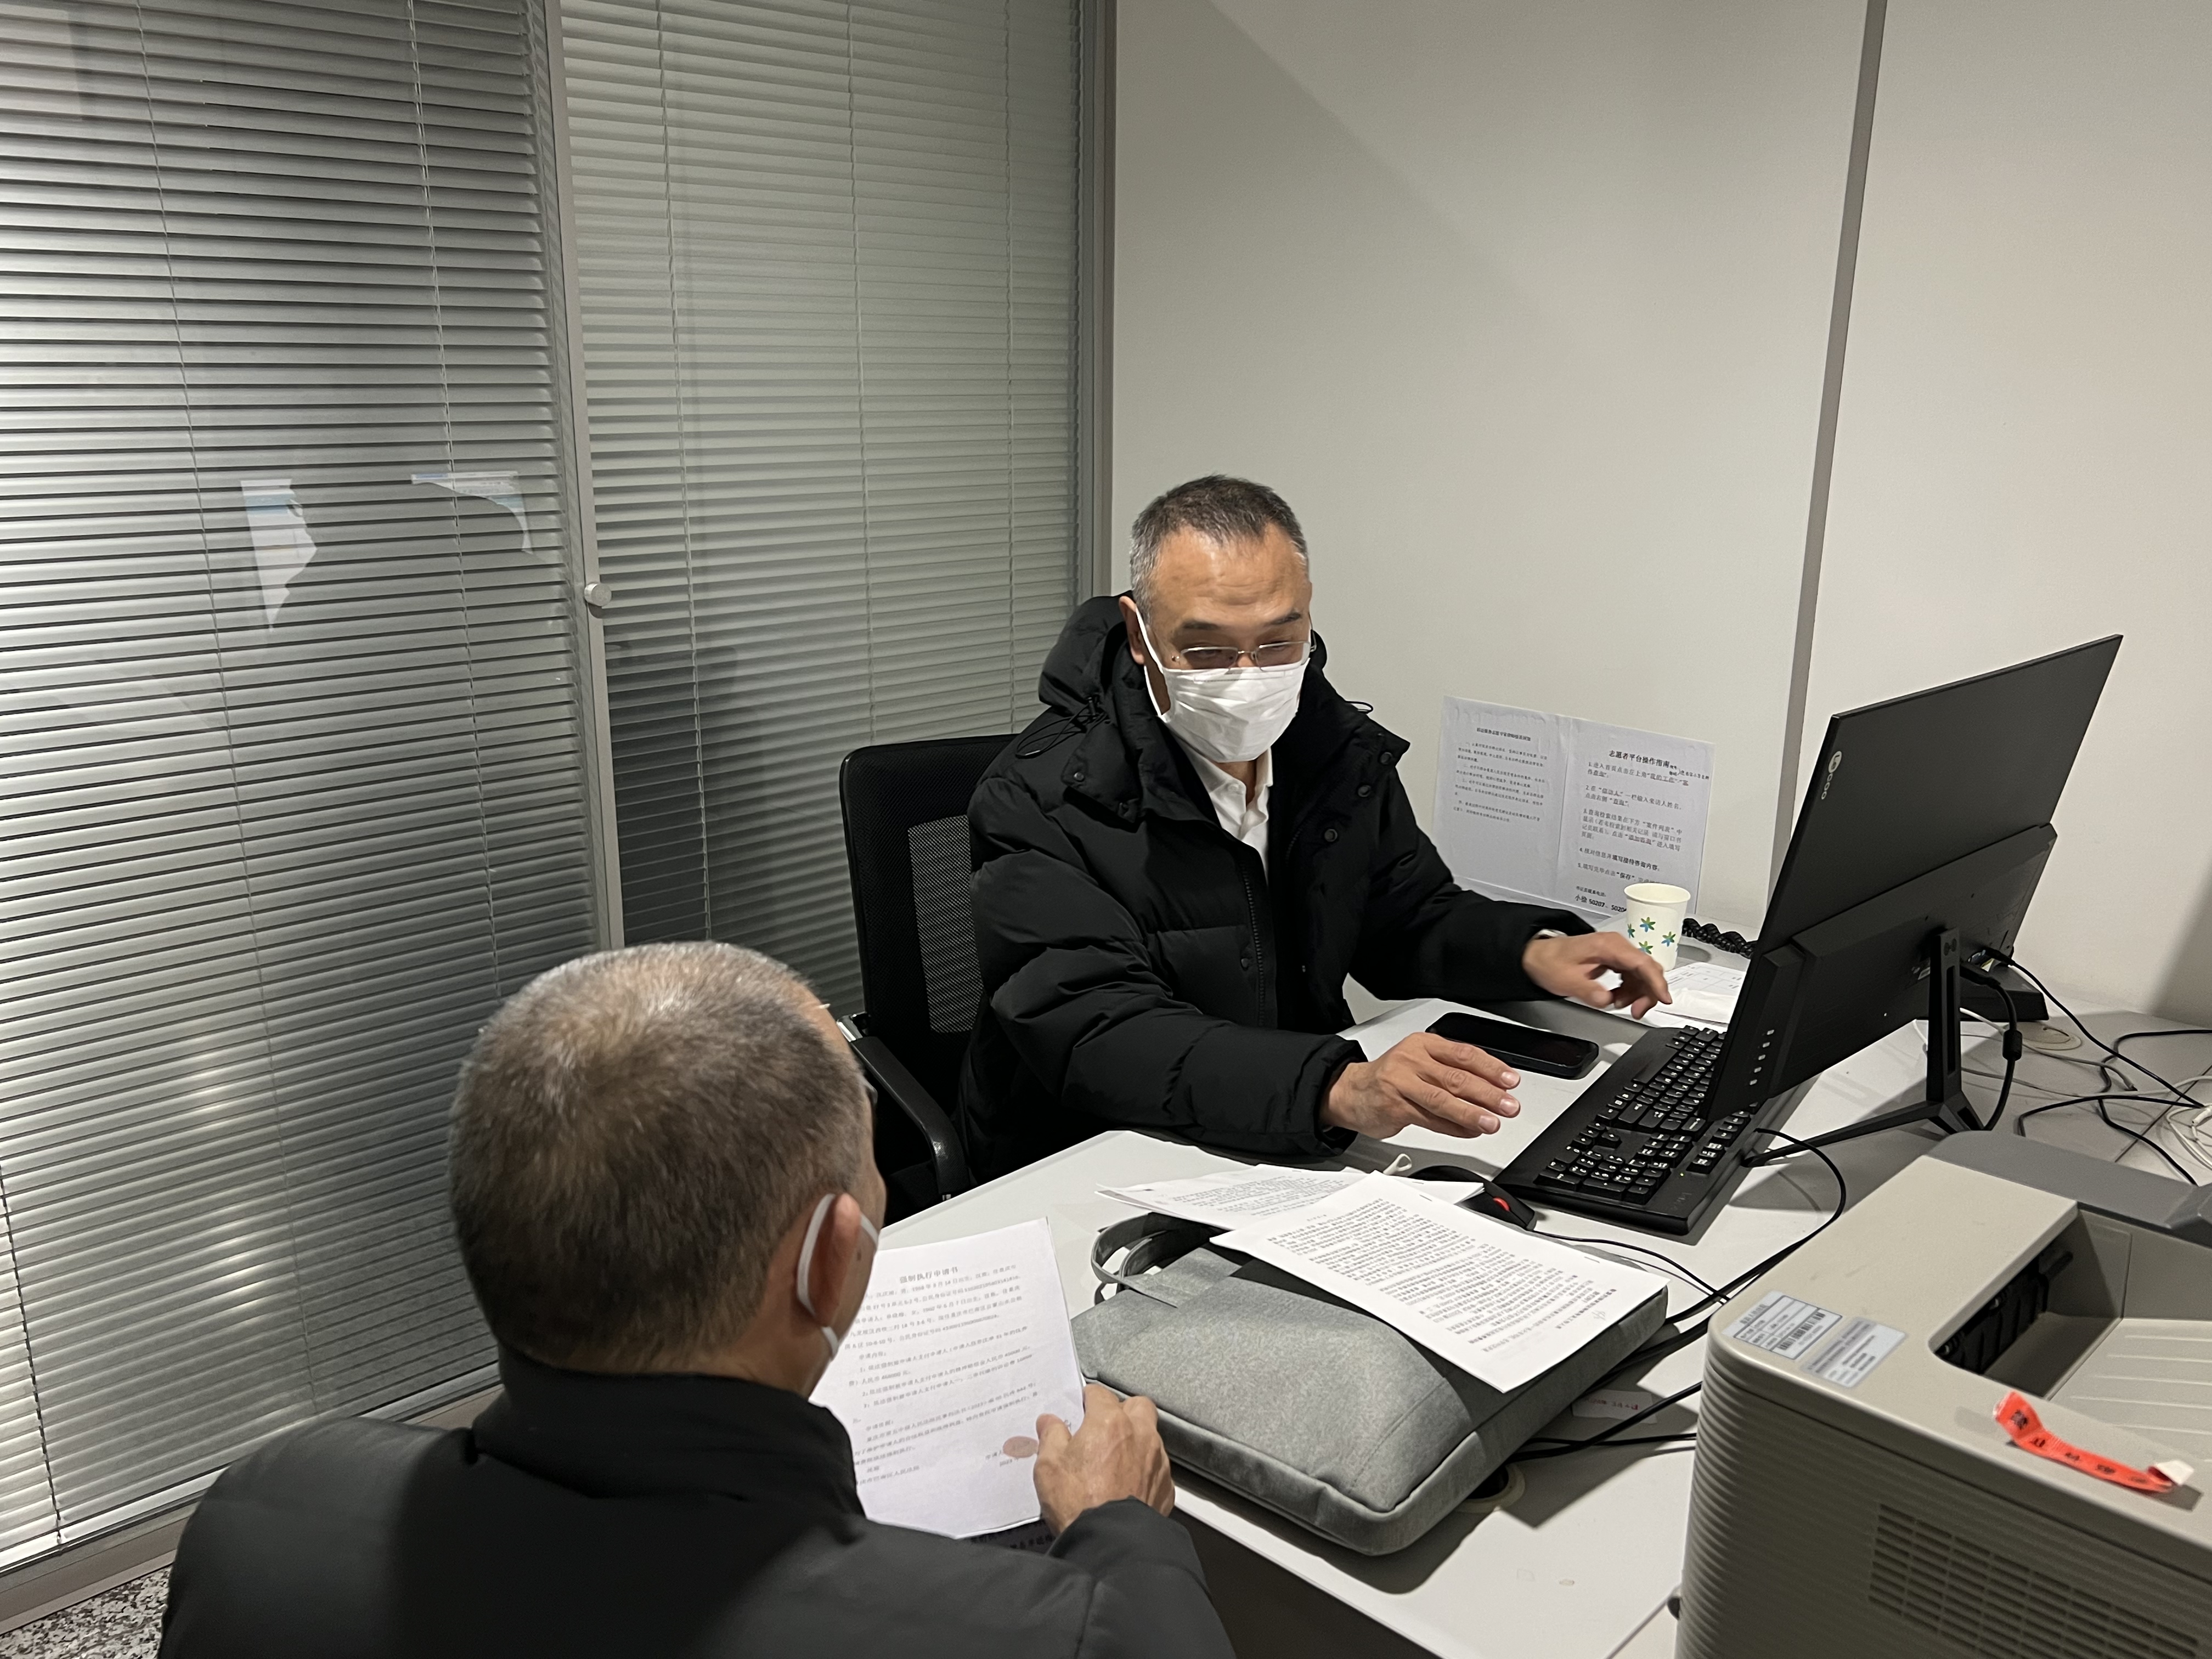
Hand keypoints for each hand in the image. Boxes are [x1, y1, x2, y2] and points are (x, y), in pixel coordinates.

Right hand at [1035, 1384, 1175, 1533]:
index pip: (1100, 1393)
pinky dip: (1144, 1471)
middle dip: (1122, 1411)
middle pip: (1137, 1406)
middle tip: (1102, 1428)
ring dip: (1135, 1442)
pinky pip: (1157, 1468)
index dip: (1087, 1399)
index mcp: (1109, 1423)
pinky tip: (1127, 1485)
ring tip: (1113, 1462)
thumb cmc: (1080, 1505)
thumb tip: (1050, 1423)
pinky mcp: (1165, 1487)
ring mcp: (1156, 1461)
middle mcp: (1139, 1436)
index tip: (1080, 1408)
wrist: (1110, 1543)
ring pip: (1151, 1437)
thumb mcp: (1049, 1466)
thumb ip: (1051, 1436)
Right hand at [1320, 1032, 1520, 1139]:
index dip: (1490, 1068)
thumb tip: (1492, 1087)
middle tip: (1508, 1105)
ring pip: (1442, 1100)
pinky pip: (1430, 1120)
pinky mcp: (1394, 1107)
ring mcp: (1401, 1084)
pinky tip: (1470, 1131)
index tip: (1510, 1080)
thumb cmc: (1391, 1077)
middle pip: (1455, 1077)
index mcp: (1422, 1044)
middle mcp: (1411, 1061)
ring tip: (1492, 1122)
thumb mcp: (1420, 1061)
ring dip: (1471, 1113)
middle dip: (1487, 1093)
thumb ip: (1451, 1070)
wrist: (1350, 1091)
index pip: (1463, 1053)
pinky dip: (1453, 1128)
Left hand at [1522, 932, 1671, 1017]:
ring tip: (1618, 1003)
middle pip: (1647, 969)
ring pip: (1642, 974)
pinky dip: (1629, 990)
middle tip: (1636, 1011)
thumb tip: (1607, 999)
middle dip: (1647, 992)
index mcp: (1608, 946)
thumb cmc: (1551, 961)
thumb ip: (1589, 991)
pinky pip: (1632, 976)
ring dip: (1636, 993)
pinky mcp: (1615, 960)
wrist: (1538, 956)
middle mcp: (1616, 946)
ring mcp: (1617, 952)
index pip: (1642, 963)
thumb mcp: (1567, 980)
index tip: (1663, 998)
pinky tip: (1617, 997)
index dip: (1656, 982)